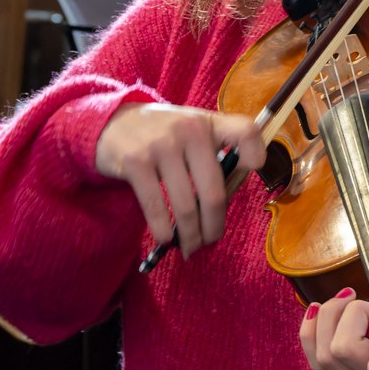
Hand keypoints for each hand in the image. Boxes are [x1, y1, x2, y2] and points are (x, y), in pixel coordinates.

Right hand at [95, 103, 263, 258]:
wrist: (112, 123)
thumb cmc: (162, 134)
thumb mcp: (191, 130)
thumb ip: (213, 154)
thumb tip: (223, 208)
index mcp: (208, 123)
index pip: (245, 131)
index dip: (256, 154)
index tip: (251, 171)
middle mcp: (188, 131)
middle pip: (214, 192)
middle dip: (214, 226)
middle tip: (211, 241)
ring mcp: (160, 146)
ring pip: (186, 206)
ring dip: (190, 236)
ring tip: (190, 246)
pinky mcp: (135, 162)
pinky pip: (156, 207)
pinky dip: (163, 230)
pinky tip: (165, 239)